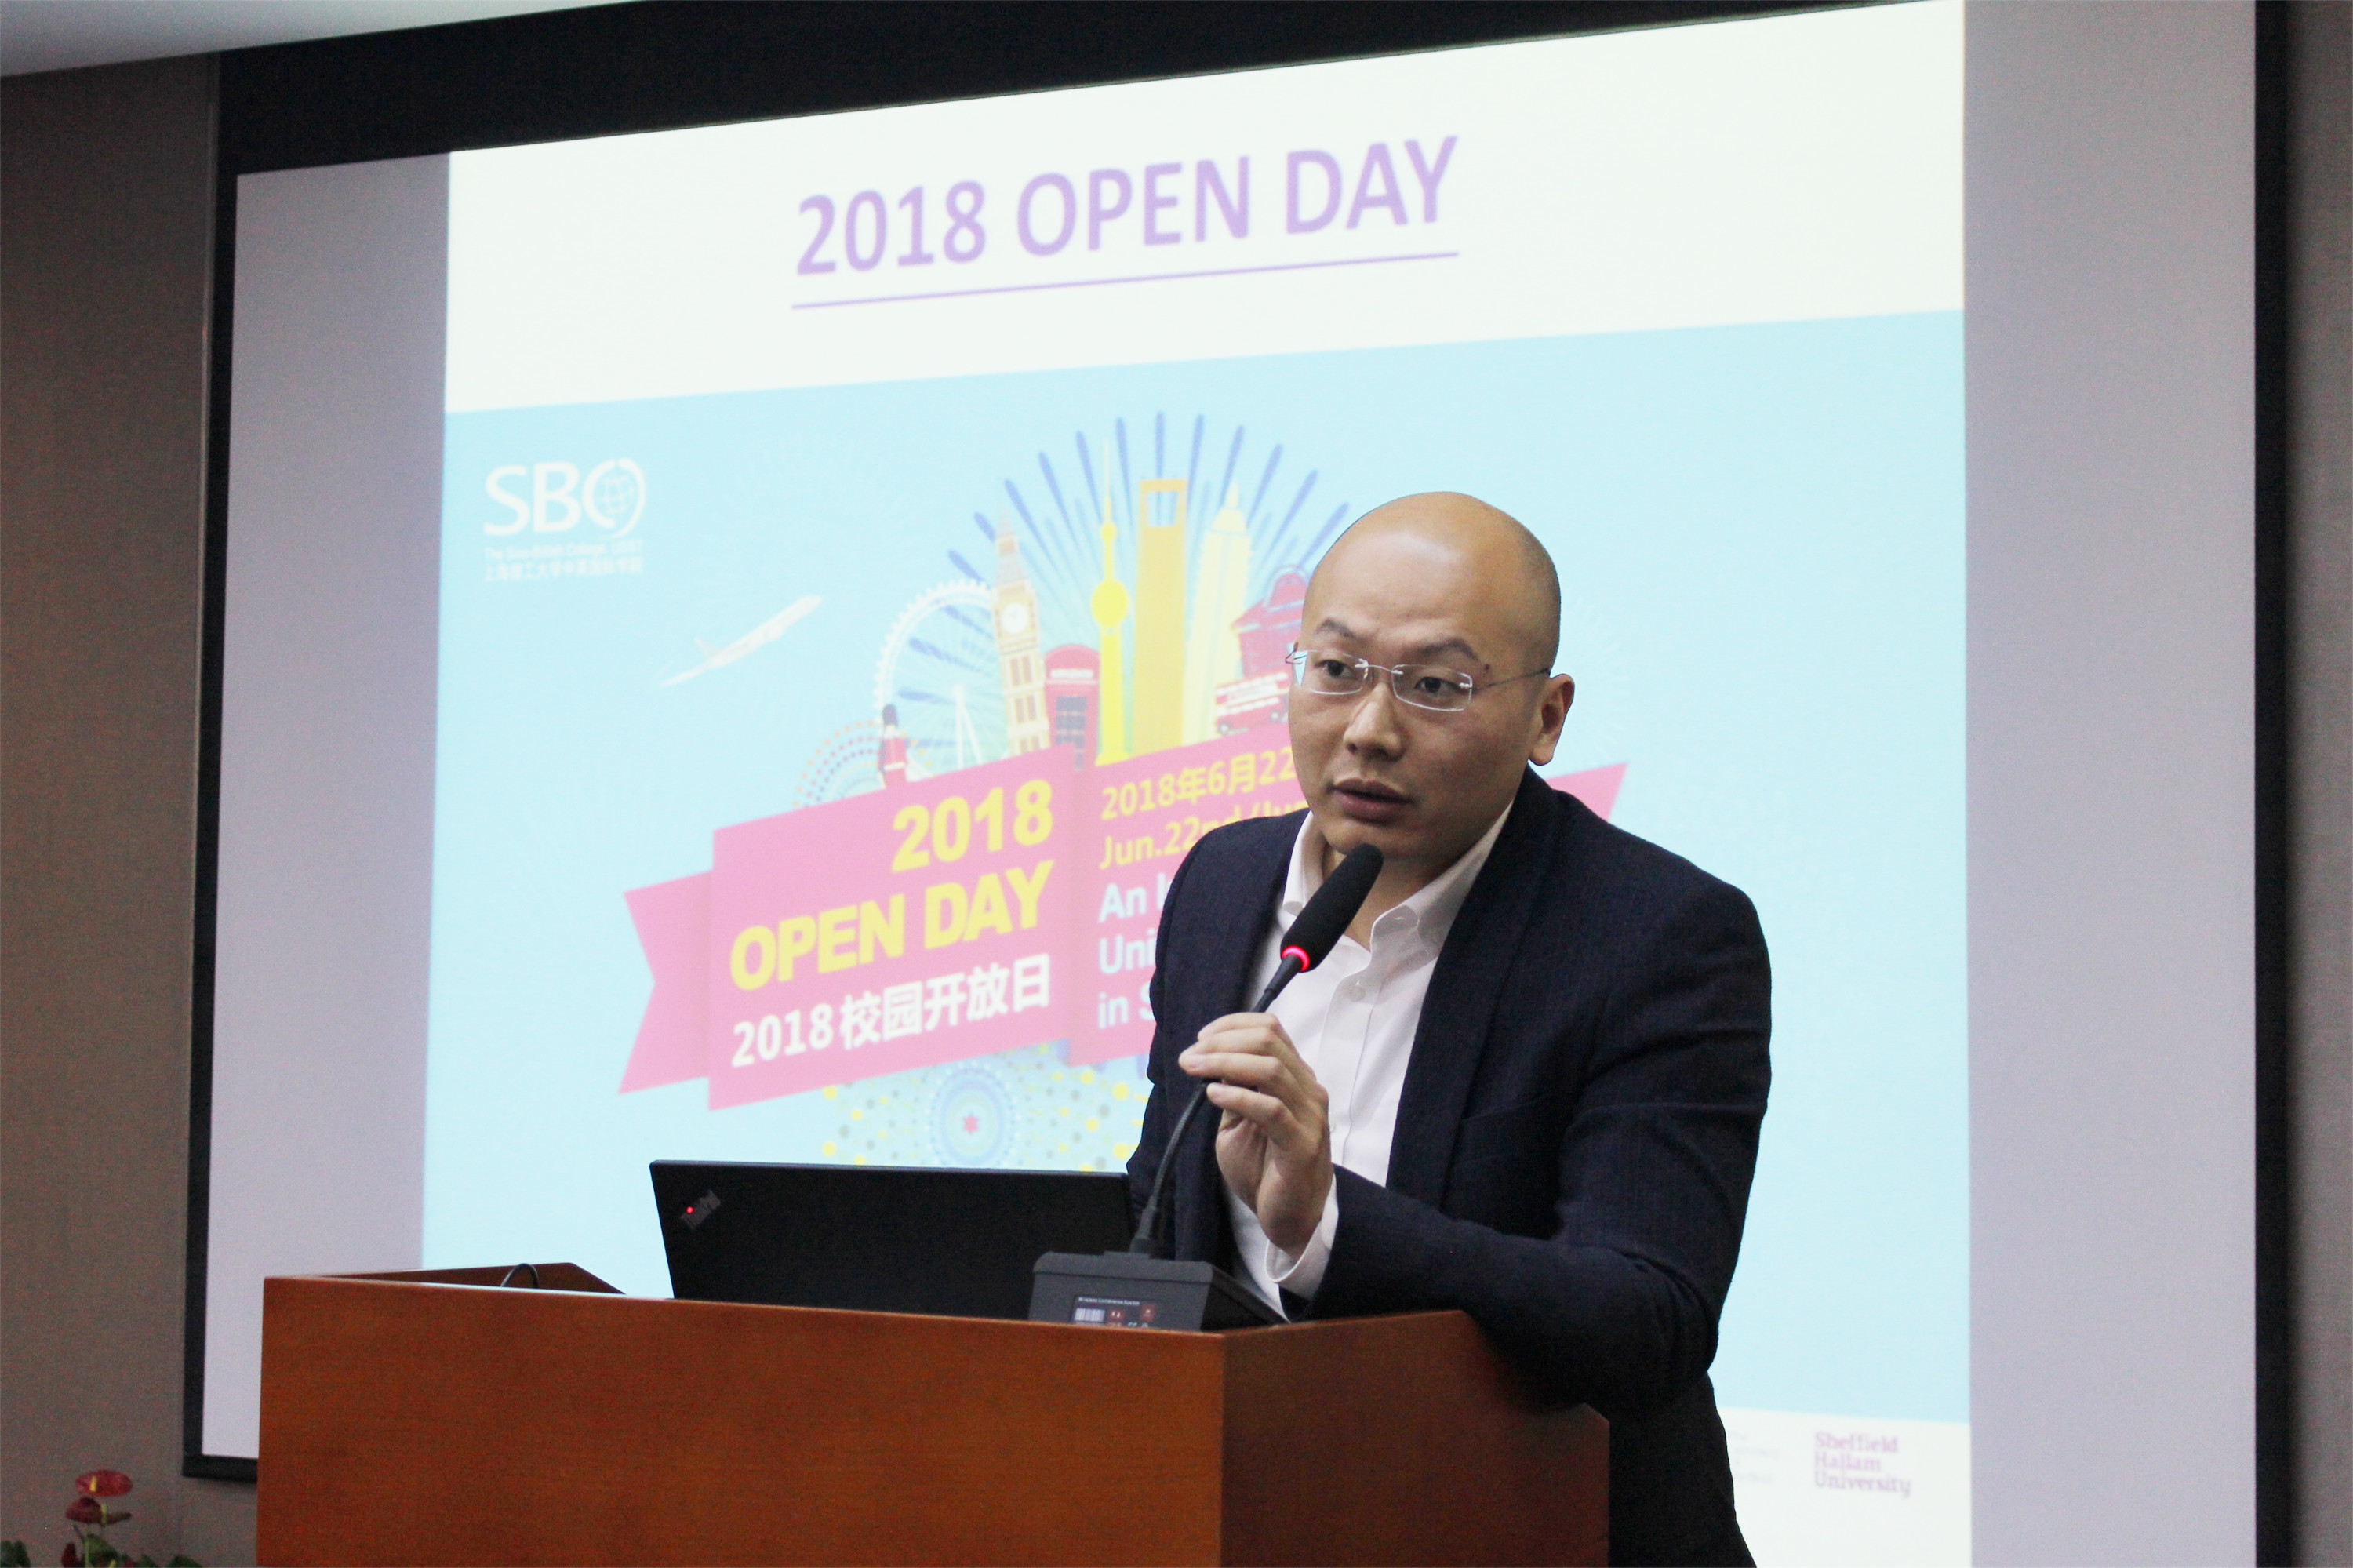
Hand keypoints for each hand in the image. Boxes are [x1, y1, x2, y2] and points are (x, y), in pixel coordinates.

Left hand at [1179, 1012, 1331, 1255]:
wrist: (1291, 1217)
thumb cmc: (1265, 1168)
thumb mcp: (1240, 1120)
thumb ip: (1233, 1089)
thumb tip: (1211, 1057)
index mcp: (1295, 1078)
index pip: (1271, 1029)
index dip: (1232, 1025)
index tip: (1201, 1038)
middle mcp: (1307, 1090)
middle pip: (1269, 1042)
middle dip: (1222, 1042)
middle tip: (1190, 1057)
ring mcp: (1309, 1116)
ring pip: (1271, 1070)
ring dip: (1225, 1063)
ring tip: (1195, 1070)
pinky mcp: (1302, 1144)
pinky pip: (1271, 1110)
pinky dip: (1239, 1096)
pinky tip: (1214, 1094)